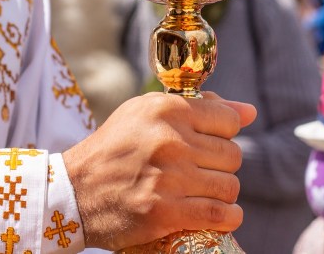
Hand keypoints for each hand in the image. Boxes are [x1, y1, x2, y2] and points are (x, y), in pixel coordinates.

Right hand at [63, 91, 256, 250]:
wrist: (74, 191)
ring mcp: (169, 178)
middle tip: (201, 171)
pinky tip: (218, 213)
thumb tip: (249, 112)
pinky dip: (228, 217)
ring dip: (222, 193)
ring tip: (202, 192)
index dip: (223, 134)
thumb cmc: (114, 148)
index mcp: (166, 110)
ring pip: (229, 186)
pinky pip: (220, 215)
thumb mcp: (147, 113)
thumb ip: (199, 107)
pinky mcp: (165, 212)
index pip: (228, 121)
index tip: (207, 144)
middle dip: (222, 165)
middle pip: (233, 155)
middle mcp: (170, 140)